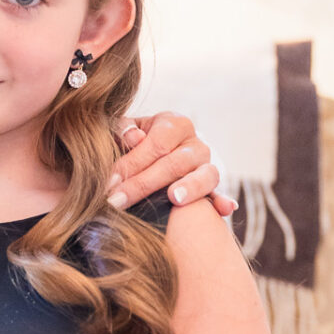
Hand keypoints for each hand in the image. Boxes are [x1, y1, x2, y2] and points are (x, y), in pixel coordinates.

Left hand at [110, 114, 235, 218]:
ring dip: (190, 188)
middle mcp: (195, 143)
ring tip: (175, 198)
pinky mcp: (213, 186)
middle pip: (174, 163)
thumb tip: (132, 138)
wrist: (167, 150)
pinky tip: (224, 209)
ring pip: (204, 175)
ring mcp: (207, 165)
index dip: (132, 163)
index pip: (156, 143)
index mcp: (174, 124)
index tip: (109, 182)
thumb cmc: (139, 141)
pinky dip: (222, 201)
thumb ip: (124, 130)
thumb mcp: (129, 130)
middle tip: (118, 201)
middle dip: (143, 184)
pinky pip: (219, 193)